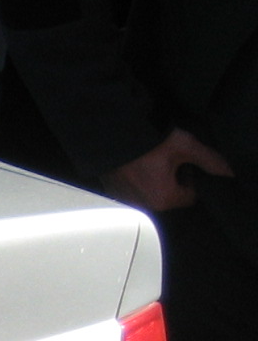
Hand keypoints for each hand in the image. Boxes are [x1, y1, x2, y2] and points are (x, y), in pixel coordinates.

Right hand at [105, 128, 234, 213]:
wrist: (113, 136)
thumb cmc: (148, 143)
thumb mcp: (185, 146)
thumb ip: (209, 160)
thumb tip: (228, 171)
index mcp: (163, 198)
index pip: (190, 197)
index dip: (191, 179)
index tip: (184, 163)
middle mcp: (145, 205)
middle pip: (170, 196)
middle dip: (173, 181)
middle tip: (167, 159)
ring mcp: (127, 200)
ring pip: (151, 194)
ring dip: (154, 181)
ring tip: (150, 160)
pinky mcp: (114, 192)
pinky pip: (133, 191)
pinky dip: (137, 181)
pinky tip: (136, 164)